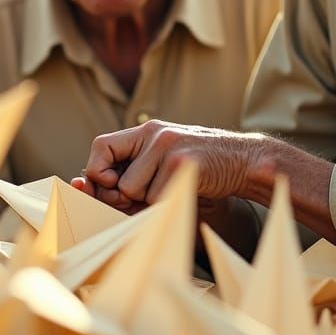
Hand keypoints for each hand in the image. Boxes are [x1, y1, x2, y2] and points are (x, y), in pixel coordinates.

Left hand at [73, 120, 260, 213]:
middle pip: (115, 178)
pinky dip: (166, 203)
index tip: (109, 188)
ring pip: (133, 191)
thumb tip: (93, 189)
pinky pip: (156, 197)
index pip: (100, 146)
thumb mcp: (163, 161)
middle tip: (147, 199)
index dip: (96, 172)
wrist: (243, 160)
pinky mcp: (180, 161)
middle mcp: (153, 134)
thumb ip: (133, 172)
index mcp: (145, 131)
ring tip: (173, 188)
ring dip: (150, 201)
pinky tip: (185, 191)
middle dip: (124, 198)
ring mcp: (167, 146)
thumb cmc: (200, 168)